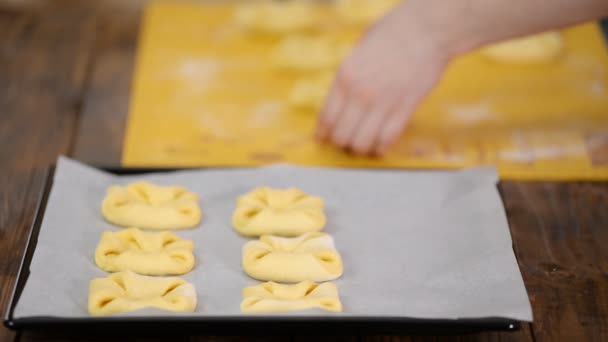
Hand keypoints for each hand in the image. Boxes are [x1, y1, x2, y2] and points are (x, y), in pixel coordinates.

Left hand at [315, 1, 451, 155]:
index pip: (327, 116)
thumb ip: (348, 77)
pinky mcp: (405, 108)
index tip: (322, 139)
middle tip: (347, 141)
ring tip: (365, 145)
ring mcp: (383, 103)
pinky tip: (381, 146)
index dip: (323, 133)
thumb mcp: (358, 52)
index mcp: (345, 76)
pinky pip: (388, 138)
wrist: (426, 30)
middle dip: (343, 142)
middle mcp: (360, 93)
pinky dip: (382, 147)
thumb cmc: (393, 34)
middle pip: (342, 135)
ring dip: (362, 148)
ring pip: (363, 143)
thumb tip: (341, 100)